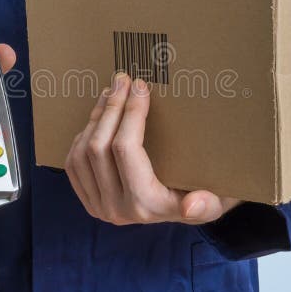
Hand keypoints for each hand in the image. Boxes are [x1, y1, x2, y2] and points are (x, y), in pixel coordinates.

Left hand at [65, 73, 239, 224]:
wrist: (191, 211)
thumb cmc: (206, 195)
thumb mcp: (217, 200)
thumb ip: (207, 205)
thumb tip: (193, 204)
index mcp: (148, 205)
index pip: (126, 150)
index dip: (130, 112)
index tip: (140, 86)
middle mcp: (118, 211)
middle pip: (99, 148)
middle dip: (111, 107)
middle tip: (123, 80)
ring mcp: (100, 207)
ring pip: (82, 152)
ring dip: (96, 117)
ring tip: (111, 93)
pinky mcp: (89, 202)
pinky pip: (73, 164)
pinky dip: (83, 135)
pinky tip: (99, 117)